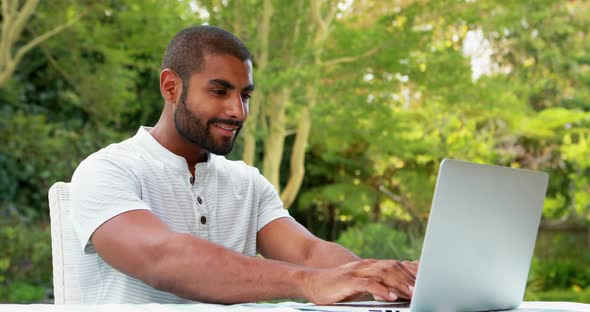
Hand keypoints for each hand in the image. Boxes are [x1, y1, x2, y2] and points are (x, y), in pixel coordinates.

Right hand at [301, 259, 416, 304]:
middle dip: (409, 277)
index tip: (427, 279)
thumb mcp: (360, 284)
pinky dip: (381, 289)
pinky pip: (368, 284)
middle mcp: (366, 266)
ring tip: (412, 292)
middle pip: (392, 268)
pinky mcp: (348, 281)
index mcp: (370, 266)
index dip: (411, 271)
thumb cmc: (337, 287)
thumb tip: (394, 291)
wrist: (312, 282)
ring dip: (399, 283)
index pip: (396, 265)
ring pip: (383, 274)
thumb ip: (377, 284)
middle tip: (424, 288)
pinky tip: (390, 296)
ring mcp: (357, 272)